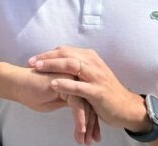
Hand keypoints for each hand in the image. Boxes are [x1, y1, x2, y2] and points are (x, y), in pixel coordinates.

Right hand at [12, 67, 99, 144]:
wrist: (18, 84)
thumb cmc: (32, 92)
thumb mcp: (55, 101)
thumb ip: (69, 103)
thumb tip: (83, 115)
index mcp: (73, 83)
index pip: (88, 102)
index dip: (92, 120)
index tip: (93, 136)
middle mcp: (74, 79)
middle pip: (90, 103)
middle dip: (92, 125)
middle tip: (91, 141)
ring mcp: (70, 79)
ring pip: (86, 104)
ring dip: (86, 125)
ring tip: (84, 140)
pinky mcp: (64, 83)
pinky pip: (77, 103)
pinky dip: (79, 118)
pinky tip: (81, 130)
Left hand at [29, 46, 149, 132]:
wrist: (126, 108)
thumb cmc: (106, 92)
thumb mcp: (92, 75)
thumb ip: (78, 68)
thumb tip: (59, 62)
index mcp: (90, 58)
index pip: (65, 50)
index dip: (48, 53)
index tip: (34, 58)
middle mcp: (93, 63)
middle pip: (66, 54)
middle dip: (47, 57)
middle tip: (31, 62)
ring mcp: (96, 76)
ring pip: (71, 65)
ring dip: (53, 65)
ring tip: (38, 68)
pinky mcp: (98, 91)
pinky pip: (79, 86)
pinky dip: (66, 84)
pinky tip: (54, 84)